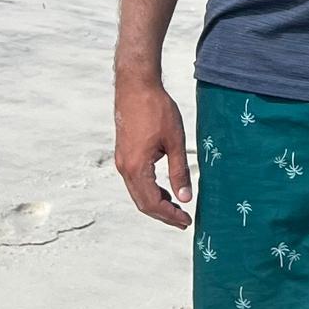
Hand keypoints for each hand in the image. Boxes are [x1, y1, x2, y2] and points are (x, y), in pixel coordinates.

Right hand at [114, 75, 192, 228]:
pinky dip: (150, 190)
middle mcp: (125, 168)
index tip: (186, 222)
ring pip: (138, 193)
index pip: (152, 203)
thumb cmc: (156, 109)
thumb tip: (185, 197)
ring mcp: (122, 161)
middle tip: (184, 221)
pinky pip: (136, 181)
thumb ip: (179, 171)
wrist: (136, 87)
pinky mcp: (124, 154)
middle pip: (142, 202)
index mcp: (137, 167)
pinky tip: (165, 190)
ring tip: (177, 208)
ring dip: (156, 203)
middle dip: (163, 214)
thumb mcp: (175, 141)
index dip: (169, 215)